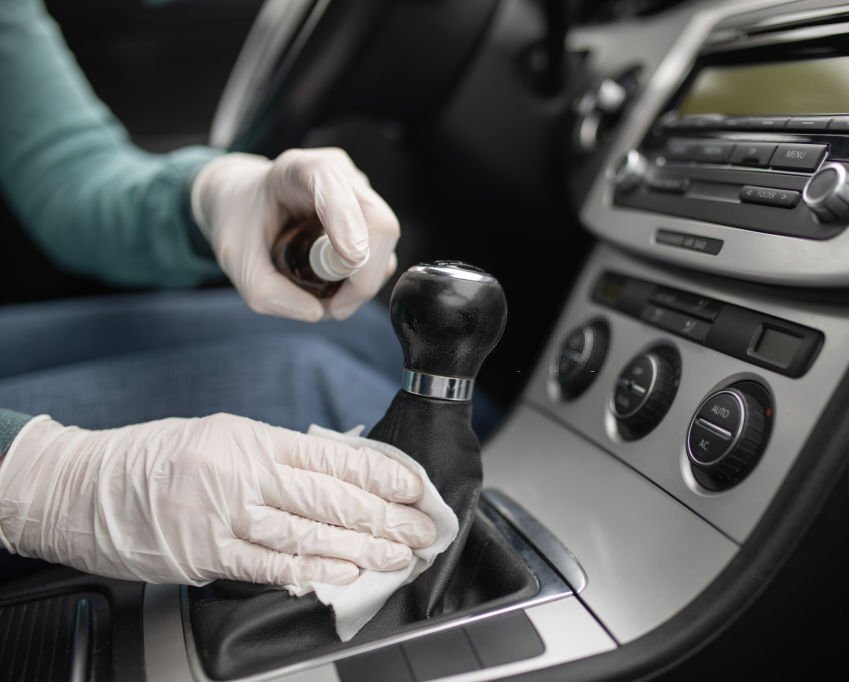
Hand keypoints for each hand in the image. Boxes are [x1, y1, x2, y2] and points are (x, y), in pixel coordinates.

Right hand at [0, 414, 435, 590]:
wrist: (83, 487)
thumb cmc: (155, 460)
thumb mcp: (223, 437)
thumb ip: (277, 458)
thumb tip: (336, 477)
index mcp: (253, 438)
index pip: (333, 456)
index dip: (381, 475)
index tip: (414, 489)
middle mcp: (244, 472)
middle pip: (330, 497)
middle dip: (384, 516)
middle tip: (421, 530)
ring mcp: (225, 513)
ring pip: (307, 532)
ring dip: (359, 548)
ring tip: (397, 557)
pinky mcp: (206, 552)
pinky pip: (269, 563)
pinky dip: (311, 570)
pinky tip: (344, 574)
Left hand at [191, 148, 399, 321]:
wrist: (246, 201)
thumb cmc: (241, 222)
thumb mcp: (236, 261)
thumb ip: (267, 292)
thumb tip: (318, 312)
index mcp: (296, 170)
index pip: (331, 183)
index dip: (346, 221)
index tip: (349, 260)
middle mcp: (338, 174)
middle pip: (378, 221)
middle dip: (364, 275)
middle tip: (335, 306)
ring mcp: (359, 192)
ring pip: (385, 241)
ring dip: (363, 281)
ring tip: (328, 296)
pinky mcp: (369, 215)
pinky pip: (382, 252)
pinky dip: (364, 279)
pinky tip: (336, 284)